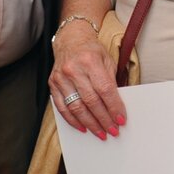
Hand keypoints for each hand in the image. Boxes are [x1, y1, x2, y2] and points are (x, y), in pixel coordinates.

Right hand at [48, 20, 123, 139]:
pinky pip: (62, 107)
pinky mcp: (53, 84)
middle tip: (112, 130)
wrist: (71, 40)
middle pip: (91, 101)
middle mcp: (74, 69)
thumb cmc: (92, 51)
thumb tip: (117, 106)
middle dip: (103, 119)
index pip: (105, 89)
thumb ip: (112, 81)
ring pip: (76, 107)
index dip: (114, 107)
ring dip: (90, 124)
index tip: (121, 119)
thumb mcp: (108, 60)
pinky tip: (83, 127)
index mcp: (91, 61)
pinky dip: (73, 120)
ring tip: (100, 133)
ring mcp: (61, 77)